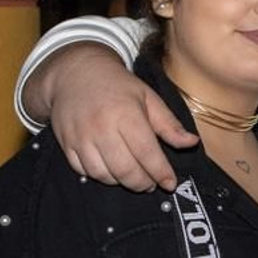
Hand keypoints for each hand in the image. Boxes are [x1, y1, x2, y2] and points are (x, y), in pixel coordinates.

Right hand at [45, 45, 196, 190]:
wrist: (75, 74)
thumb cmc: (118, 86)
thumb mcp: (149, 98)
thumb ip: (169, 124)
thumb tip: (191, 143)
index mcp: (126, 114)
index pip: (146, 152)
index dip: (160, 172)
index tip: (170, 183)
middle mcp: (101, 128)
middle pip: (125, 170)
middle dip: (142, 183)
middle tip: (151, 184)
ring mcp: (80, 137)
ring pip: (103, 175)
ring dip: (122, 182)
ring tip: (133, 177)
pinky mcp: (66, 144)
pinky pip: (83, 171)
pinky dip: (100, 176)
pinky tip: (112, 171)